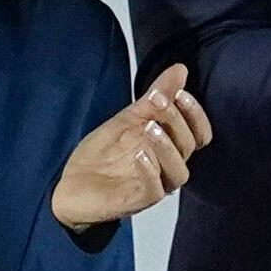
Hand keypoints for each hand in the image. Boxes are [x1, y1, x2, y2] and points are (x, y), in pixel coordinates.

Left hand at [50, 66, 212, 232]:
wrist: (70, 184)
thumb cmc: (103, 154)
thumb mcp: (128, 118)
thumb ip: (155, 98)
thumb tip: (180, 70)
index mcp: (170, 147)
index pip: (199, 133)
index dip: (195, 114)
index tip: (179, 93)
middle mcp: (168, 167)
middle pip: (189, 146)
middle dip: (176, 120)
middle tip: (156, 102)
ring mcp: (155, 185)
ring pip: (179, 171)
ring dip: (167, 146)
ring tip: (149, 127)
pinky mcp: (138, 201)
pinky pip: (155, 190)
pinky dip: (150, 170)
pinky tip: (138, 154)